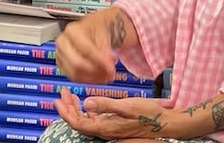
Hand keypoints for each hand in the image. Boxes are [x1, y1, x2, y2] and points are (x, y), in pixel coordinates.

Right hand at [55, 8, 122, 82]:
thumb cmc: (98, 28)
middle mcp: (63, 42)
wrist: (94, 29)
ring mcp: (61, 55)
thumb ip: (105, 47)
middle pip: (77, 64)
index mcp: (72, 30)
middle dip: (96, 71)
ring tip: (108, 75)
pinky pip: (75, 78)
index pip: (85, 49)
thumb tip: (108, 61)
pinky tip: (100, 77)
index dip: (99, 60)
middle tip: (111, 74)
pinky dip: (89, 80)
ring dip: (94, 78)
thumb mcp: (105, 32)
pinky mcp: (62, 65)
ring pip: (75, 74)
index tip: (111, 68)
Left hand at [55, 88, 175, 140]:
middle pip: (79, 123)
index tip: (58, 100)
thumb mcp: (127, 106)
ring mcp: (110, 128)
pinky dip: (87, 109)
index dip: (66, 113)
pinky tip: (86, 101)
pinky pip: (95, 119)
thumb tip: (87, 104)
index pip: (78, 124)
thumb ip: (106, 105)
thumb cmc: (149, 114)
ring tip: (70, 94)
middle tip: (62, 93)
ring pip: (86, 121)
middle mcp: (106, 130)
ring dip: (76, 108)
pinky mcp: (115, 124)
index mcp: (106, 128)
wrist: (166, 123)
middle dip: (68, 108)